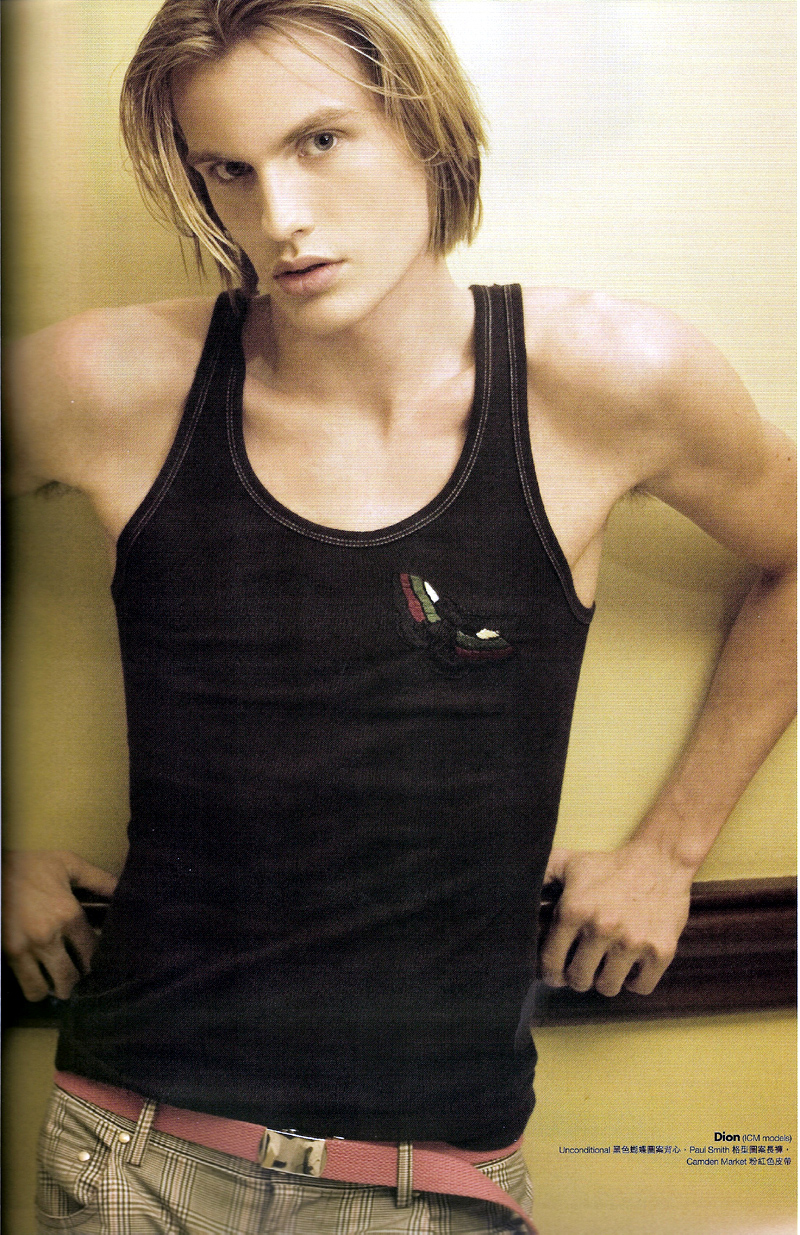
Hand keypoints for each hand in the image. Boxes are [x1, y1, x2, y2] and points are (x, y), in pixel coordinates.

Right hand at [2, 849, 117, 1000]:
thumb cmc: (31, 866)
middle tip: (81, 976)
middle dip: (79, 981)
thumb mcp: (68, 864)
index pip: (93, 952)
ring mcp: (26, 949)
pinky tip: (42, 979)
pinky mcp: (9, 955)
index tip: (101, 961)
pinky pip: (27, 986)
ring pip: (48, 990)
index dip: (99, 960)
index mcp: (68, 914)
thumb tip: (124, 890)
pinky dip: (37, 987)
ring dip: (57, 989)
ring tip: (61, 981)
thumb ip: (98, 880)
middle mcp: (49, 937)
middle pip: (72, 977)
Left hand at [538, 843, 693, 995]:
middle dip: (577, 976)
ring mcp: (632, 942)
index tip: (555, 974)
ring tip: (605, 964)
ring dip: (604, 980)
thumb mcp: (567, 863)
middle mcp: (601, 928)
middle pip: (579, 980)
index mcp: (574, 911)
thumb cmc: (608, 866)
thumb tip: (509, 893)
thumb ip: (538, 878)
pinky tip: (630, 964)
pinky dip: (634, 981)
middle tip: (582, 966)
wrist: (660, 860)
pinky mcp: (661, 951)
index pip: (551, 963)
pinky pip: (640, 987)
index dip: (550, 973)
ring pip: (608, 987)